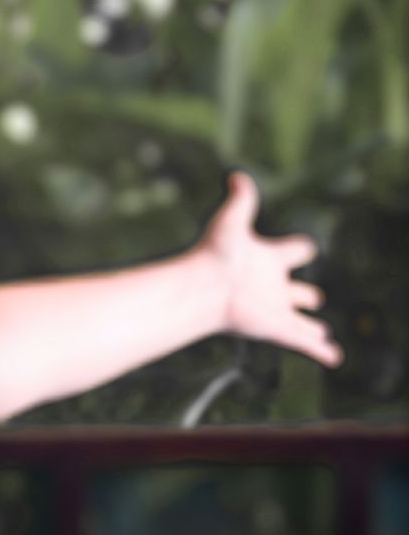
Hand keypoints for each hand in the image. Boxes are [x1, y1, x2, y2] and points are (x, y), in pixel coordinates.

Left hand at [191, 170, 340, 367]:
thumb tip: (237, 175)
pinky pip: (302, 341)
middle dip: (304, 296)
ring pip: (298, 321)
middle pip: (293, 292)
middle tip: (313, 299)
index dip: (300, 249)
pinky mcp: (276, 328)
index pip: (290, 251)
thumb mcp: (231, 221)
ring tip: (321, 333)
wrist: (201, 288)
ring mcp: (274, 309)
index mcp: (266, 260)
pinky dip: (321, 351)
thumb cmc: (214, 254)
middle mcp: (271, 287)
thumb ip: (240, 199)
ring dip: (312, 328)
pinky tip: (333, 358)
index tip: (306, 249)